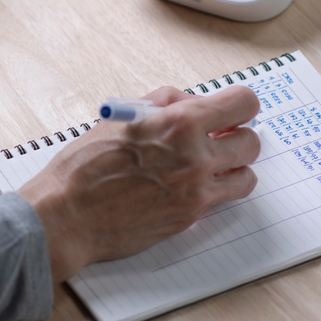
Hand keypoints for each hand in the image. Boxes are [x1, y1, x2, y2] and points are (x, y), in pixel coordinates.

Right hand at [18, 85, 259, 282]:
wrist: (68, 215)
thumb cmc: (85, 165)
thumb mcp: (124, 116)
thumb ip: (165, 103)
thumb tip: (192, 102)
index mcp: (180, 123)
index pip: (243, 103)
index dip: (240, 105)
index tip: (232, 111)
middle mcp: (196, 157)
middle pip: (251, 141)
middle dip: (237, 136)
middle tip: (219, 138)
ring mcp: (196, 192)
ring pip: (246, 176)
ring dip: (233, 168)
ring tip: (210, 165)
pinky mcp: (190, 218)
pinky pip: (221, 200)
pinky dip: (213, 191)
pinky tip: (189, 186)